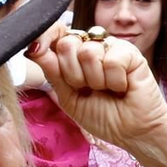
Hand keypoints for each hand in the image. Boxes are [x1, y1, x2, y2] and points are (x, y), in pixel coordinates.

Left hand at [29, 24, 166, 154]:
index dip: (44, 37)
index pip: (55, 34)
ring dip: (96, 81)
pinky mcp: (130, 53)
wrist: (133, 132)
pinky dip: (115, 81)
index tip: (36, 50)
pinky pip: (112, 60)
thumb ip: (52, 72)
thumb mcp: (68, 97)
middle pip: (67, 44)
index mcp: (74, 55)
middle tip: (88, 89)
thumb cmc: (103, 116)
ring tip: (108, 90)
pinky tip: (123, 87)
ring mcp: (111, 48)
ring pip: (88, 52)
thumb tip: (33, 47)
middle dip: (73, 74)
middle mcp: (92, 46)